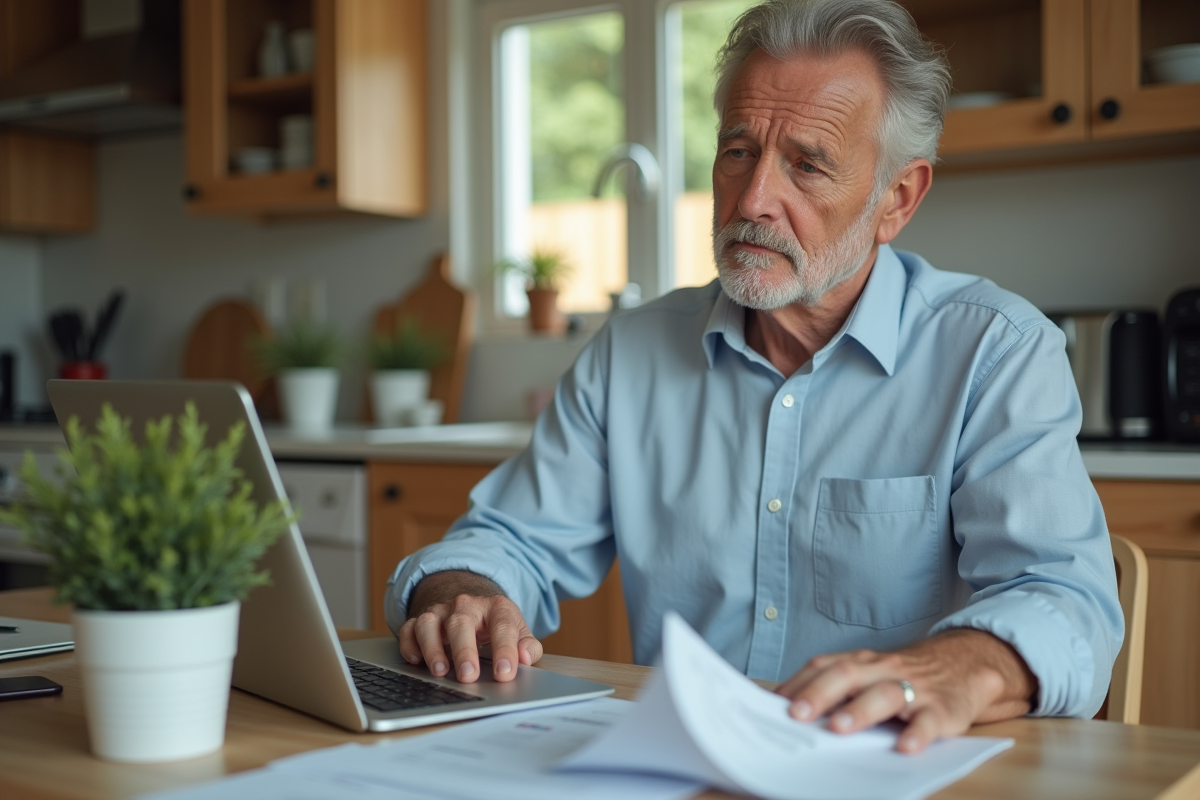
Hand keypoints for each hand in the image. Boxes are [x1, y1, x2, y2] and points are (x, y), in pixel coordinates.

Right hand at [397, 570, 542, 683]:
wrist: (472, 605)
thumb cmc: (497, 625)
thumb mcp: (518, 632)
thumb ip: (528, 647)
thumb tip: (525, 658)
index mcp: (496, 607)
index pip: (502, 626)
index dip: (505, 650)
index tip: (505, 673)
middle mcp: (466, 605)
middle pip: (461, 622)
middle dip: (464, 650)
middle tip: (469, 676)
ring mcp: (440, 611)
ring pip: (429, 622)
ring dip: (432, 647)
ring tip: (440, 672)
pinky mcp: (419, 620)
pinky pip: (408, 628)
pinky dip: (409, 644)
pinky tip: (415, 661)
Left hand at [774, 629, 1036, 753]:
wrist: (966, 666)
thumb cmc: (903, 676)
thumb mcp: (868, 674)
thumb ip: (834, 687)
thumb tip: (786, 709)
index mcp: (861, 663)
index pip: (823, 667)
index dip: (798, 684)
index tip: (771, 704)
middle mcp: (883, 670)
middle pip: (847, 675)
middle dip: (819, 694)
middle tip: (796, 715)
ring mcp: (914, 688)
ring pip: (885, 694)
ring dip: (860, 710)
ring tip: (839, 728)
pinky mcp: (942, 709)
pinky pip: (929, 721)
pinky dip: (917, 733)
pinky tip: (905, 747)